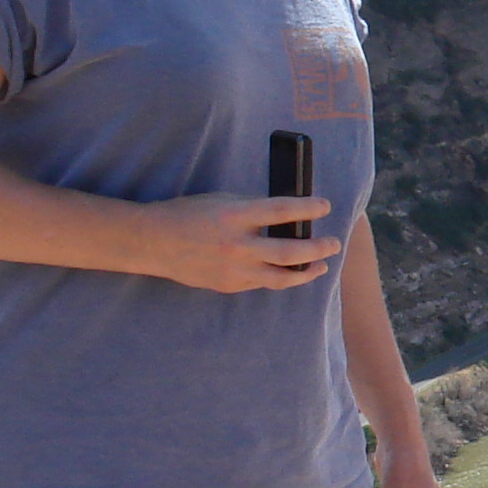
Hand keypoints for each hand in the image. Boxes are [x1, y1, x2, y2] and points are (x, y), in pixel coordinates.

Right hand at [140, 194, 340, 292]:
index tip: (325, 206)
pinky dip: (277, 277)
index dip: (309, 208)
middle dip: (318, 248)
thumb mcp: (221, 201)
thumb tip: (285, 216)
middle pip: (290, 251)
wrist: (154, 242)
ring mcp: (233, 270)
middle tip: (333, 243)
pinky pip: (261, 283)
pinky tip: (288, 272)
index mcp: (235, 216)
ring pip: (281, 278)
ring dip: (306, 272)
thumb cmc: (187, 215)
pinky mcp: (228, 286)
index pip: (282, 211)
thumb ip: (252, 209)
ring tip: (320, 266)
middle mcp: (237, 245)